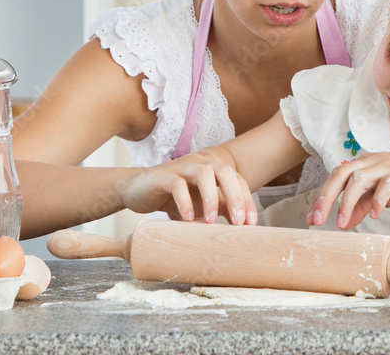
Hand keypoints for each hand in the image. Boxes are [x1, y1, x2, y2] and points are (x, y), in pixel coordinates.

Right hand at [119, 151, 257, 225]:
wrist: (138, 189)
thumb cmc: (173, 197)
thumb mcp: (200, 204)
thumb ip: (218, 208)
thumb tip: (241, 225)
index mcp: (213, 169)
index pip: (237, 180)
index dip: (246, 200)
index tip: (251, 223)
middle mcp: (200, 164)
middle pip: (225, 171)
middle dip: (235, 196)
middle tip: (239, 221)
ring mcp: (182, 167)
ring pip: (204, 173)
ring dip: (211, 197)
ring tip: (211, 222)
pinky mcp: (163, 176)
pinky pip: (177, 184)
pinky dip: (185, 201)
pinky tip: (188, 218)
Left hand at [306, 147, 389, 228]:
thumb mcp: (387, 195)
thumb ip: (366, 203)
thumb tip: (345, 220)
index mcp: (368, 165)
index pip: (338, 176)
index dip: (322, 196)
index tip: (312, 218)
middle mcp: (375, 160)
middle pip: (342, 173)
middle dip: (326, 197)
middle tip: (316, 220)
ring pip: (360, 177)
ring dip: (348, 200)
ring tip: (343, 223)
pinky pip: (388, 183)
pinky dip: (379, 198)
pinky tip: (374, 214)